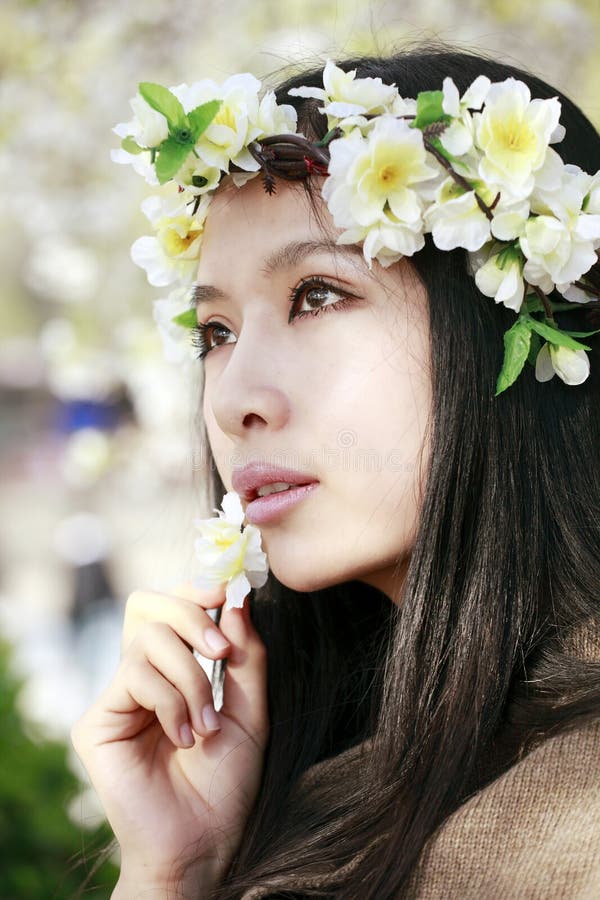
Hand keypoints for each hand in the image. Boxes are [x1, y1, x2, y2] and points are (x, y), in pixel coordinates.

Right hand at [70, 583, 267, 894]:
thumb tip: (237, 599)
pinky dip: (169, 701)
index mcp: (176, 670)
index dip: (193, 591)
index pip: (172, 608)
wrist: (205, 843)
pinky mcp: (97, 721)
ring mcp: (117, 697)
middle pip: (149, 607)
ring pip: (148, 640)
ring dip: (190, 678)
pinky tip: (182, 737)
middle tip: (221, 653)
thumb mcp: (251, 710)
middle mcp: (142, 677)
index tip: (225, 592)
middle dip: (191, 617)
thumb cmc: (227, 783)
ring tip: (206, 724)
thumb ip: (246, 656)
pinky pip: (134, 676)